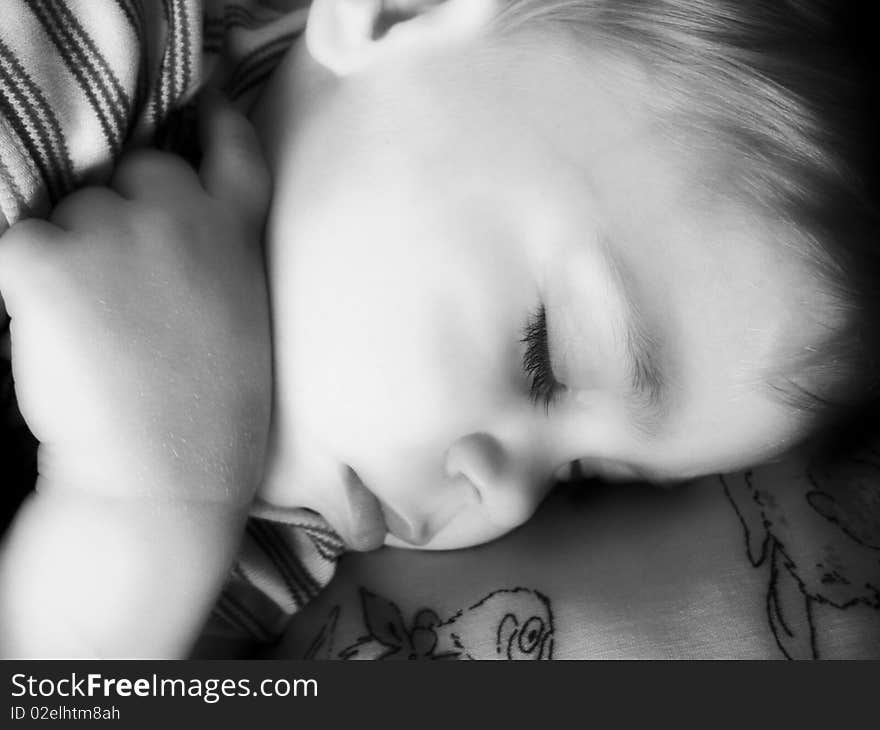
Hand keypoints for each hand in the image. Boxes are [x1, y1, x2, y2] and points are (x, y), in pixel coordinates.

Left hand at [0, 95, 271, 506]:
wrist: (166, 481)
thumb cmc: (211, 417)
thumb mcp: (244, 319)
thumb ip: (219, 258)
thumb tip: (169, 228)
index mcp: (236, 237)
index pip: (236, 155)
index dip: (221, 122)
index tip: (214, 104)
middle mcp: (181, 216)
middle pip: (135, 174)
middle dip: (123, 212)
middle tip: (121, 286)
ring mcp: (113, 231)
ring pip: (71, 212)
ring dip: (71, 253)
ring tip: (92, 328)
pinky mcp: (45, 259)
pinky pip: (16, 245)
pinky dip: (23, 281)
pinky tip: (49, 326)